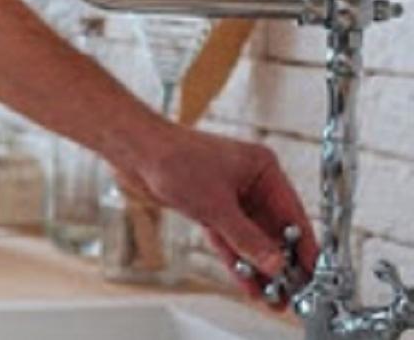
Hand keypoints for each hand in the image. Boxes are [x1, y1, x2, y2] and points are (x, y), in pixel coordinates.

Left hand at [117, 126, 317, 305]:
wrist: (136, 153)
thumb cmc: (174, 161)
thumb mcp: (217, 207)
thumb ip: (247, 238)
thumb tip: (275, 263)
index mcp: (263, 169)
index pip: (293, 214)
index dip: (305, 246)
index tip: (315, 271)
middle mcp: (250, 182)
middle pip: (273, 229)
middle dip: (281, 263)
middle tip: (293, 293)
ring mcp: (230, 196)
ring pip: (250, 238)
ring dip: (259, 267)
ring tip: (272, 297)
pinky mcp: (210, 208)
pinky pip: (229, 238)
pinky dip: (237, 260)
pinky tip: (248, 283)